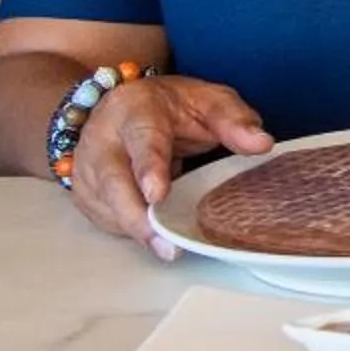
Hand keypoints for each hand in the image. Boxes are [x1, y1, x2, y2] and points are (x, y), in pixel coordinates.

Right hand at [67, 76, 273, 256]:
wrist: (122, 108)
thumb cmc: (172, 107)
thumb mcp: (208, 101)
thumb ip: (234, 120)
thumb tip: (262, 143)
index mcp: (134, 109)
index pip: (141, 140)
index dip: (148, 168)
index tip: (158, 194)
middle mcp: (103, 139)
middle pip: (113, 181)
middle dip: (136, 216)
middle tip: (166, 245)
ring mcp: (89, 169)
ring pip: (108, 207)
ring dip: (136, 231)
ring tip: (169, 249)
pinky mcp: (87, 194)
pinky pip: (108, 219)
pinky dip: (132, 232)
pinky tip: (155, 238)